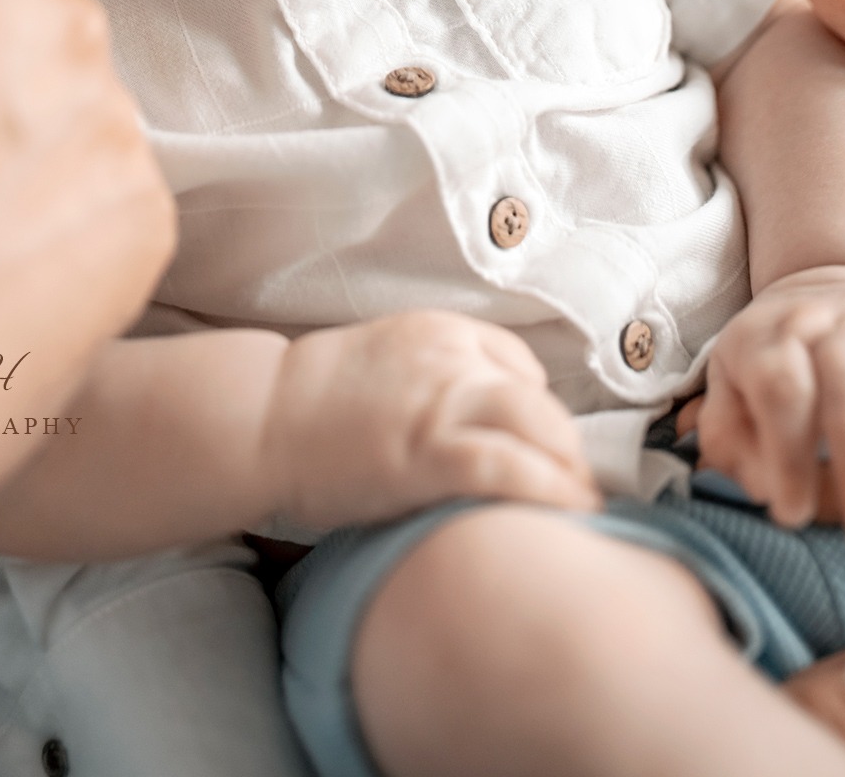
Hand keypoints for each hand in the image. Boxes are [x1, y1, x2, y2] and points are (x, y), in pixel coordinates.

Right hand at [260, 311, 600, 533]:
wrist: (263, 415)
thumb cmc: (315, 402)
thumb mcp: (387, 362)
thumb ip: (434, 377)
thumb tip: (476, 417)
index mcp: (440, 332)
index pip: (517, 364)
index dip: (535, 408)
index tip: (541, 444)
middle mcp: (450, 358)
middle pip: (538, 399)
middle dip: (566, 445)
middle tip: (577, 483)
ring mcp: (440, 402)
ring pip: (537, 427)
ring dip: (568, 470)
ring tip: (581, 505)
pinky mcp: (427, 452)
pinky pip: (507, 468)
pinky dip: (547, 490)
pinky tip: (567, 513)